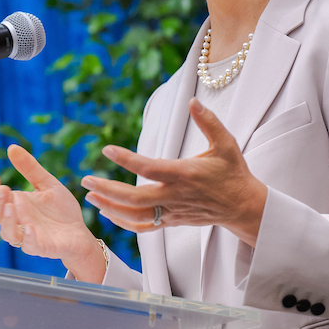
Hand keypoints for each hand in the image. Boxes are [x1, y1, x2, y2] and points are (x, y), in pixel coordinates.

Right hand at [0, 145, 105, 281]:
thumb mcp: (47, 184)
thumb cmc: (61, 210)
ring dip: (7, 221)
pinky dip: (28, 239)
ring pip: (8, 233)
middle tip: (3, 189)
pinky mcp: (42, 248)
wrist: (80, 232)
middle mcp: (18, 221)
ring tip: (11, 206)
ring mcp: (28, 236)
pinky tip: (29, 228)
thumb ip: (30, 169)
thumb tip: (11, 147)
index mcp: (17, 205)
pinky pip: (29, 246)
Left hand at [81, 98, 267, 246]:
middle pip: (135, 198)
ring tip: (90, 196)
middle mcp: (175, 196)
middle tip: (86, 181)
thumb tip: (194, 101)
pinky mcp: (172, 221)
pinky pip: (144, 227)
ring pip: (136, 216)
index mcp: (185, 175)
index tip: (107, 150)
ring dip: (110, 207)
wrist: (242, 207)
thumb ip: (209, 122)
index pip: (150, 168)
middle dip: (108, 190)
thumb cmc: (234, 173)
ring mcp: (172, 211)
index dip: (127, 159)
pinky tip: (108, 213)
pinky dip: (124, 222)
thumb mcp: (226, 144)